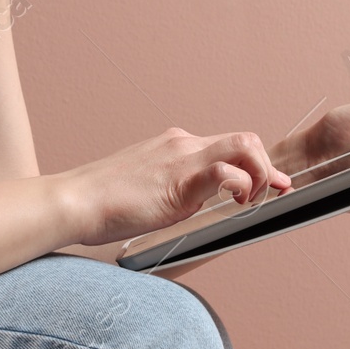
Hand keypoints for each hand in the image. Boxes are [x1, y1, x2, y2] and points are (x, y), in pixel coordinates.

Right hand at [57, 127, 294, 246]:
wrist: (74, 200)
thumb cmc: (102, 203)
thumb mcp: (146, 190)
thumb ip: (172, 191)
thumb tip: (190, 209)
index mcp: (174, 145)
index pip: (228, 143)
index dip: (257, 164)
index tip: (272, 185)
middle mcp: (182, 143)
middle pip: (245, 139)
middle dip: (268, 167)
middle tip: (275, 193)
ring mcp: (181, 158)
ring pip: (244, 146)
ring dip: (262, 174)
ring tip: (253, 201)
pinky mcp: (179, 180)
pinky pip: (224, 171)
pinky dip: (242, 184)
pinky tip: (237, 203)